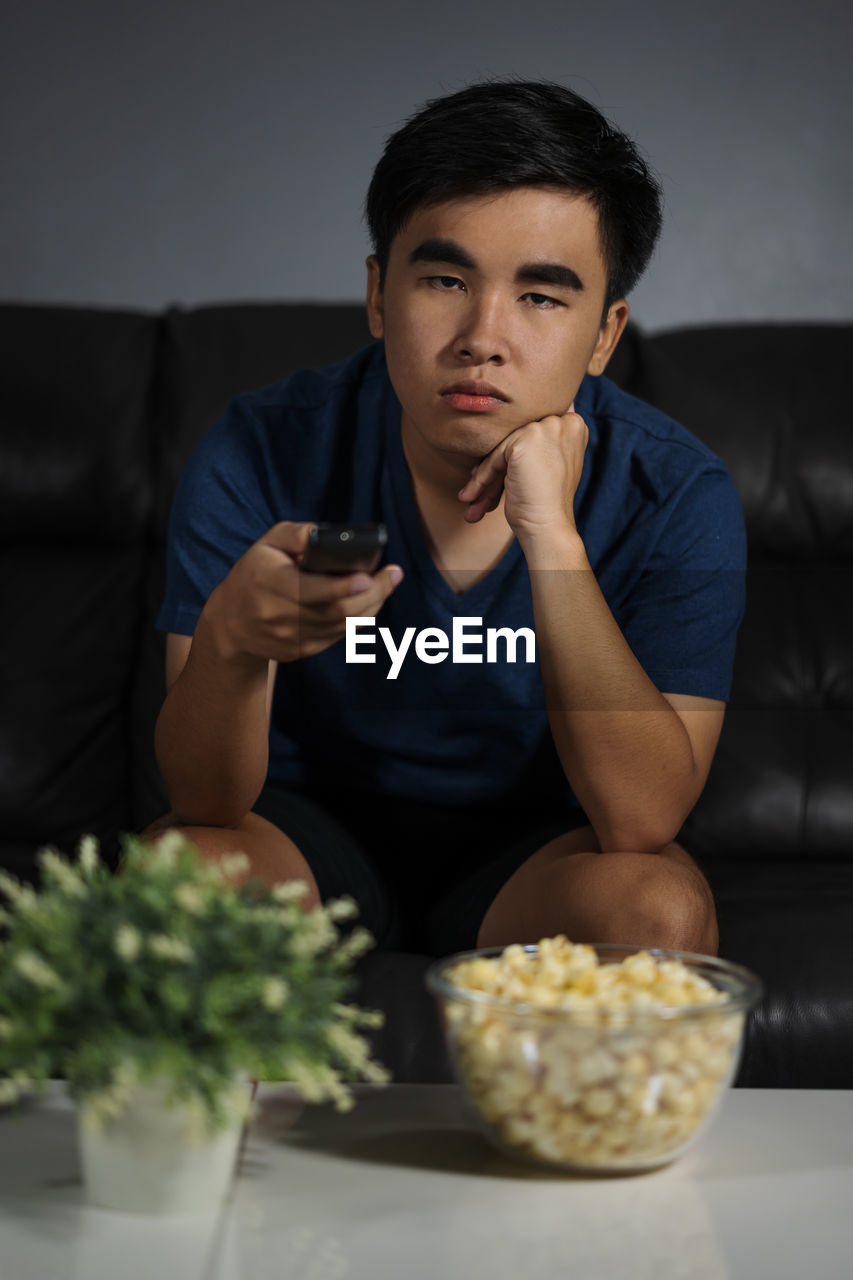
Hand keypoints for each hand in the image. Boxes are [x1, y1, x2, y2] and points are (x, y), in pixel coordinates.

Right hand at [203, 521, 403, 663]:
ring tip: (387, 583)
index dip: (344, 586)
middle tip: (394, 574)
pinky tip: (369, 600)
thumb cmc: (254, 575)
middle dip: (373, 594)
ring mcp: (292, 639)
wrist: (231, 624)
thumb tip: (328, 534)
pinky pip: (340, 636)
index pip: (312, 591)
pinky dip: (359, 618)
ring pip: (344, 626)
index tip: (369, 574)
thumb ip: (296, 534)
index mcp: (270, 585)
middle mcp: (280, 616)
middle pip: (337, 612)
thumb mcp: (266, 545)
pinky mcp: (302, 651)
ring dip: (371, 605)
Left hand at [457, 404, 587, 541]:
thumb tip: (515, 426)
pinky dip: (481, 479)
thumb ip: (537, 442)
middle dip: (495, 470)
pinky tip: (472, 499)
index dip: (512, 459)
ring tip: (472, 502)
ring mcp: (547, 428)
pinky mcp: (527, 439)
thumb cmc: (547, 504)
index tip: (499, 481)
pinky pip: (494, 456)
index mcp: (573, 425)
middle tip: (478, 497)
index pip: (529, 434)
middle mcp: (563, 421)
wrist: (549, 527)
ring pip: (502, 448)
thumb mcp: (549, 464)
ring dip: (483, 478)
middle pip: (515, 440)